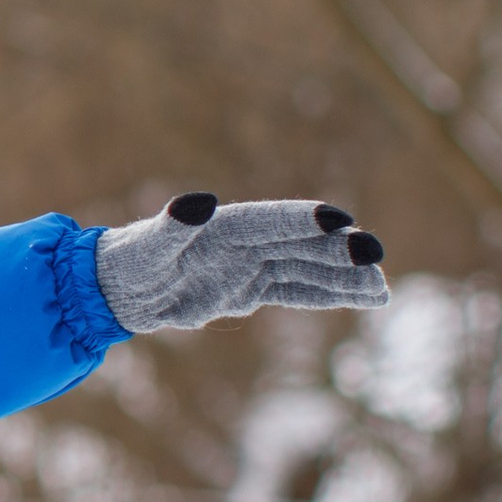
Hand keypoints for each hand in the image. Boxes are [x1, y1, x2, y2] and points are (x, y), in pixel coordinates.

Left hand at [94, 192, 388, 333]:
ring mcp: (252, 266)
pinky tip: (364, 298)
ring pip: (308, 271)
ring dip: (344, 278)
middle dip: (339, 251)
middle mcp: (246, 241)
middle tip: (377, 257)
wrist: (119, 288)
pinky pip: (298, 291)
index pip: (272, 219)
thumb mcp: (147, 246)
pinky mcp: (251, 290)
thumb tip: (196, 203)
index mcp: (225, 224)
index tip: (341, 221)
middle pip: (301, 245)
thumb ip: (172, 225)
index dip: (305, 219)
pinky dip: (330, 295)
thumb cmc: (129, 261)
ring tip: (382, 289)